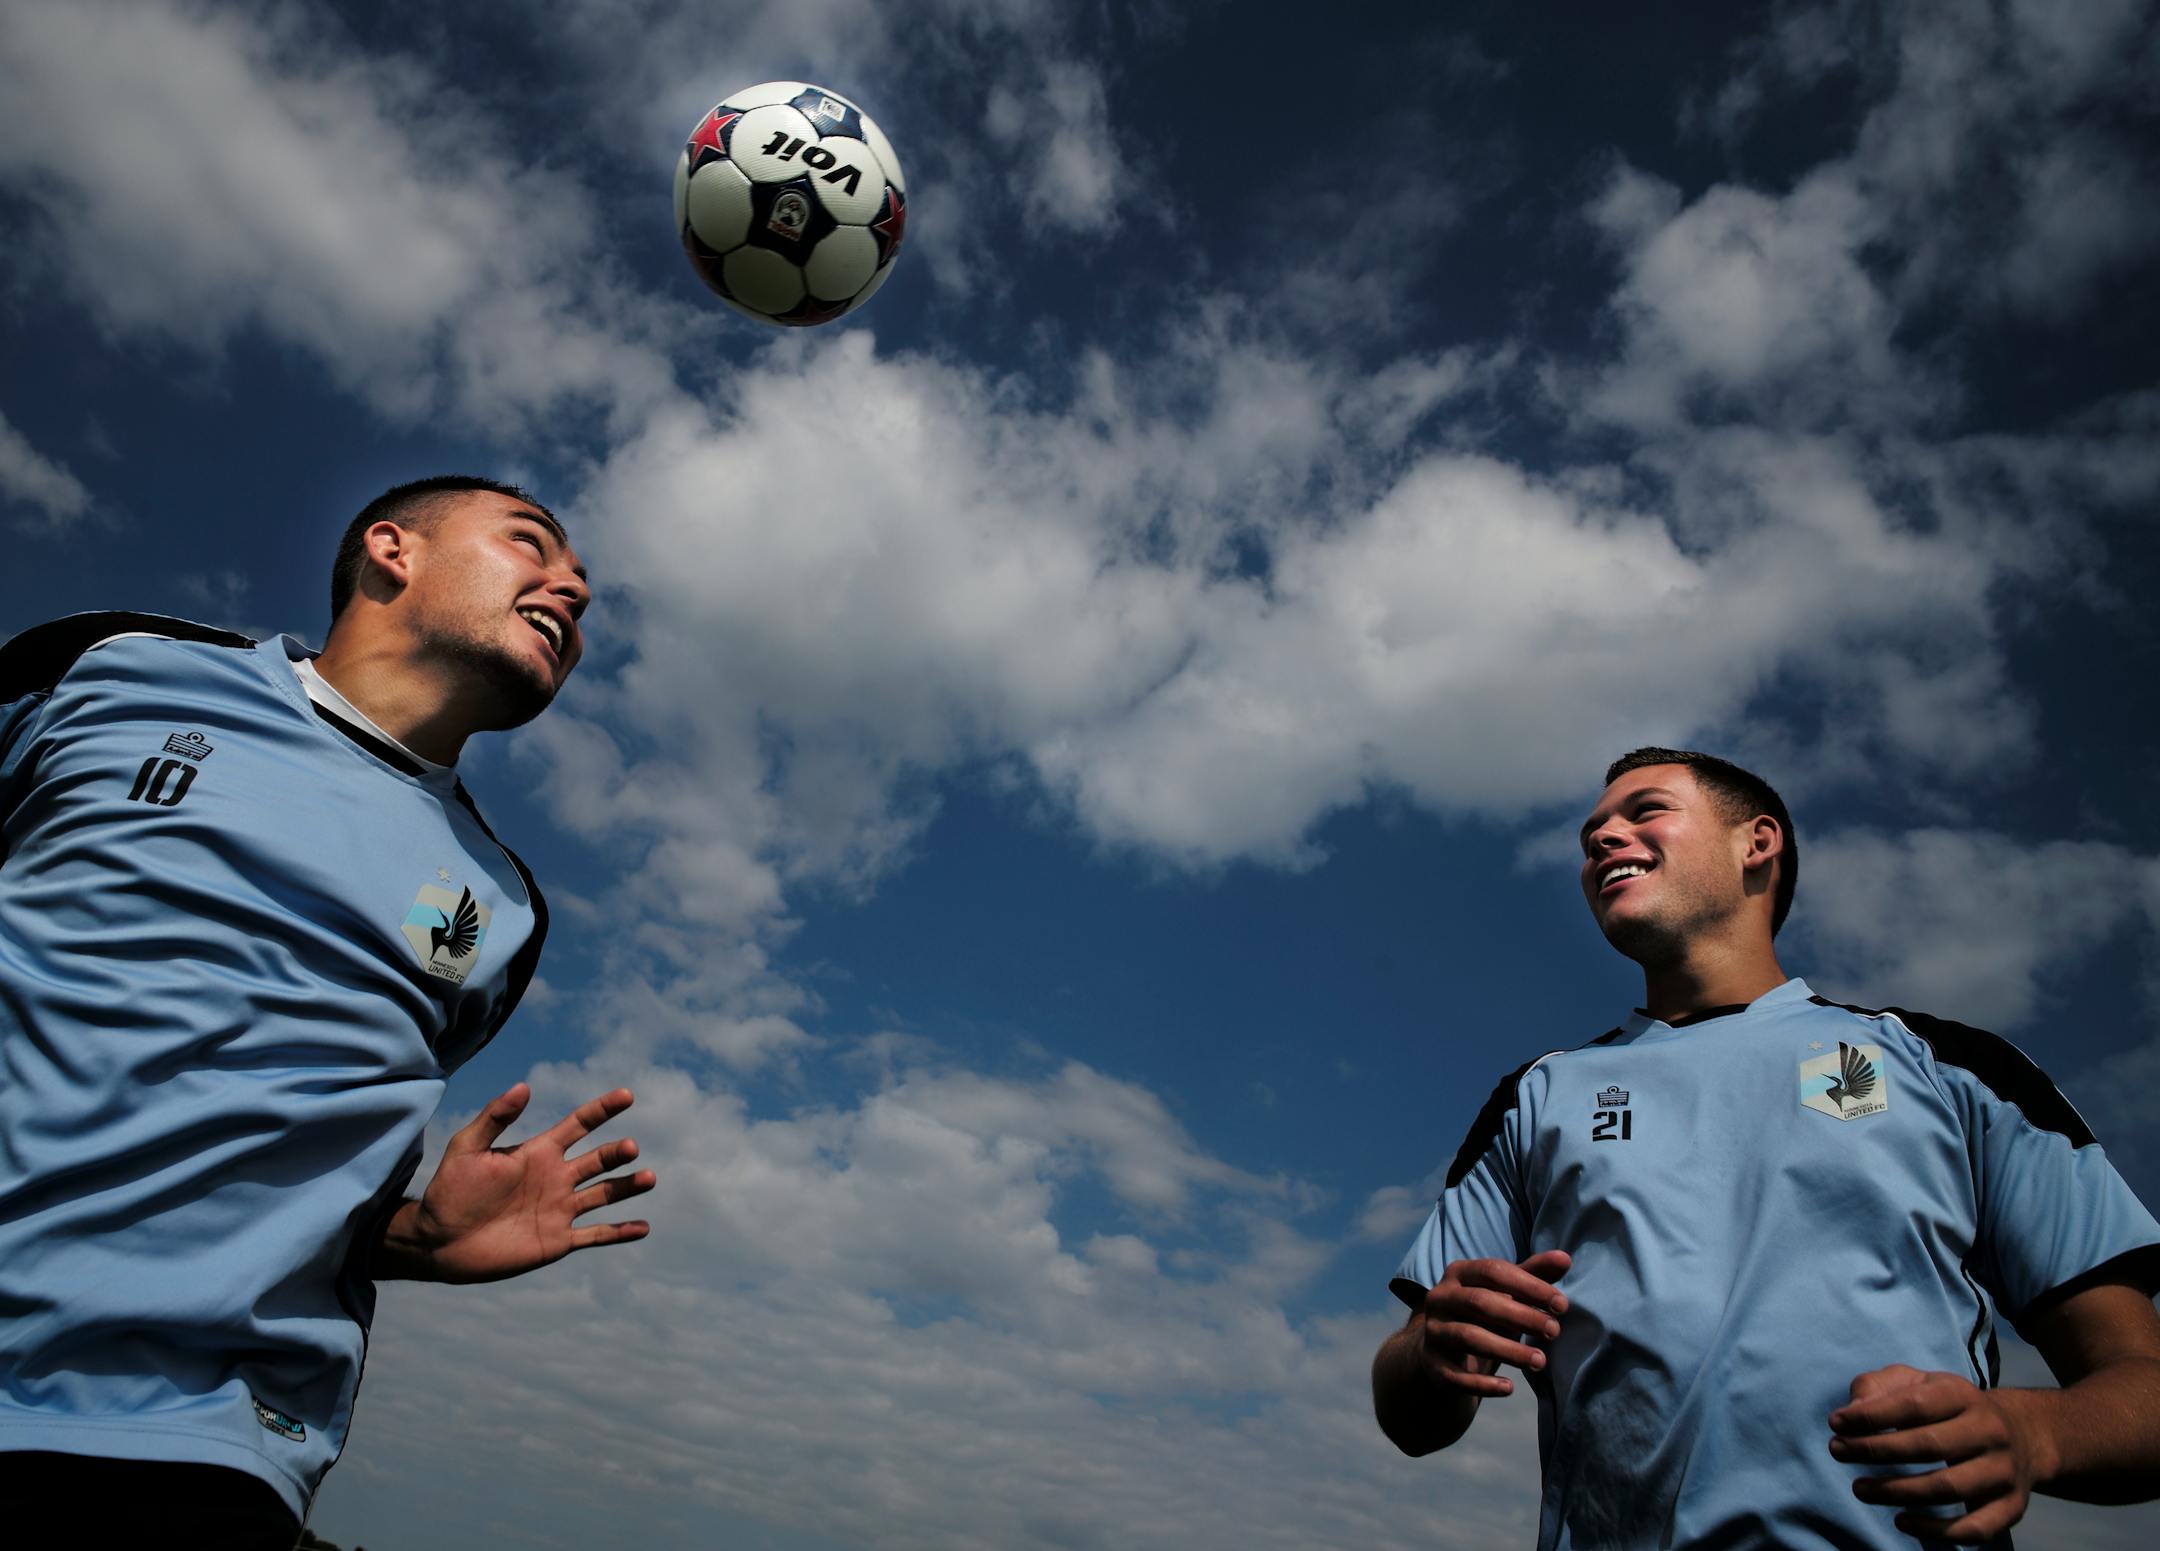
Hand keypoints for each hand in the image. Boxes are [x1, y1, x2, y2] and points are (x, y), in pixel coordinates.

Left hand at [376, 1083, 655, 1283]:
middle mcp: (556, 1179)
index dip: (602, 1109)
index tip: (627, 1096)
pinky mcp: (557, 1241)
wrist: (438, 1241)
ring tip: (649, 1178)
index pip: (579, 1125)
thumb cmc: (449, 1191)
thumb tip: (523, 1087)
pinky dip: (619, 1232)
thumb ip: (494, 1118)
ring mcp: (559, 1210)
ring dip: (627, 1187)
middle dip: (617, 1152)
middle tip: (630, 1148)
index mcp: (539, 1153)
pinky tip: (643, 1228)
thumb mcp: (467, 1148)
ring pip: (604, 1195)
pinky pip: (595, 1235)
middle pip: (598, 1160)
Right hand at [1411, 1249, 1571, 1397]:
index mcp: (1459, 1272)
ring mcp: (1433, 1331)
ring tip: (1541, 1361)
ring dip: (1508, 1351)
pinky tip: (1509, 1388)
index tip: (1562, 1305)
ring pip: (1468, 1338)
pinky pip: (1454, 1375)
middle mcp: (1440, 1297)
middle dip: (1521, 1317)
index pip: (1494, 1271)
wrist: (1444, 1345)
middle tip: (1554, 1331)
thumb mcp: (1507, 1292)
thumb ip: (1533, 1275)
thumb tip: (1565, 1258)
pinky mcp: (1431, 1363)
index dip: (1529, 1286)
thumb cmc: (1484, 1312)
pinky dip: (1482, 1383)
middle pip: (1480, 1302)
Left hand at [1829, 1364, 2046, 1542]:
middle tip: (1838, 1452)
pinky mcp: (2011, 1507)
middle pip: (1929, 1446)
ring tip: (1859, 1488)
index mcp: (1963, 1394)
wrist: (2023, 1434)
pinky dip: (1935, 1531)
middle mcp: (1990, 1431)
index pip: (1914, 1404)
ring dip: (1896, 1492)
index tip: (1836, 1424)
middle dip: (1875, 1451)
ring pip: (1948, 1488)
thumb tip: (1852, 1412)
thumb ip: (1879, 1387)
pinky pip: (1975, 1528)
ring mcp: (2003, 1471)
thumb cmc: (1949, 1408)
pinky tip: (1901, 1521)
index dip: (1871, 1416)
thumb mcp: (1916, 1382)